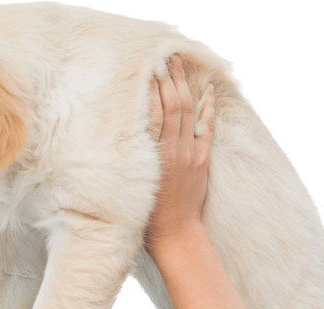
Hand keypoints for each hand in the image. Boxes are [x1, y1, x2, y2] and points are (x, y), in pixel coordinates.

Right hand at [144, 55, 214, 258]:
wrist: (174, 236)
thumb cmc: (144, 215)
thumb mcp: (127, 184)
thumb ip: (125, 159)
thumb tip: (116, 133)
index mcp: (149, 156)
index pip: (149, 112)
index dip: (147, 88)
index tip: (142, 68)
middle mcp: (170, 150)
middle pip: (170, 104)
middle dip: (166, 78)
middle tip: (161, 56)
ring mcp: (188, 155)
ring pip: (187, 111)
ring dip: (183, 85)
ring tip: (178, 63)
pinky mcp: (201, 161)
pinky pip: (206, 128)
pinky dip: (208, 107)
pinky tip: (207, 90)